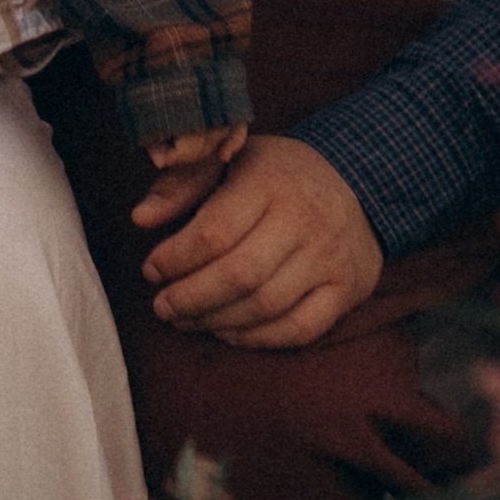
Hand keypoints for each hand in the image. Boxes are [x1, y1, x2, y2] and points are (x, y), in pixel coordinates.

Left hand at [138, 133, 380, 349]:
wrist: (358, 182)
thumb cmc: (277, 175)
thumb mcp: (232, 160)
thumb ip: (183, 185)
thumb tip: (141, 219)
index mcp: (269, 181)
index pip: (214, 232)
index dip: (175, 259)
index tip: (151, 270)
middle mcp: (304, 219)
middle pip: (239, 275)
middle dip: (190, 298)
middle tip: (162, 307)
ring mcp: (329, 257)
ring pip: (266, 306)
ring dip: (217, 322)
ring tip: (186, 320)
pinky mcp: (347, 288)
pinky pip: (299, 328)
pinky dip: (259, 339)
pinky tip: (229, 332)